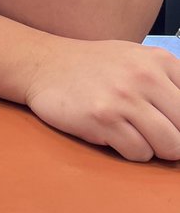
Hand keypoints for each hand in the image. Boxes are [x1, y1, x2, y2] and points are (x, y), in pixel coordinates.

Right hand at [24, 37, 179, 160]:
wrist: (45, 64)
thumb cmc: (95, 67)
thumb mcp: (139, 59)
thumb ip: (170, 83)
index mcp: (159, 60)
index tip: (173, 126)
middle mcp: (144, 76)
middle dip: (174, 140)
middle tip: (155, 134)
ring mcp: (123, 97)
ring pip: (169, 146)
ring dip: (154, 147)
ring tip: (133, 132)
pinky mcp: (103, 118)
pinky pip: (138, 153)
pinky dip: (130, 151)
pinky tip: (113, 134)